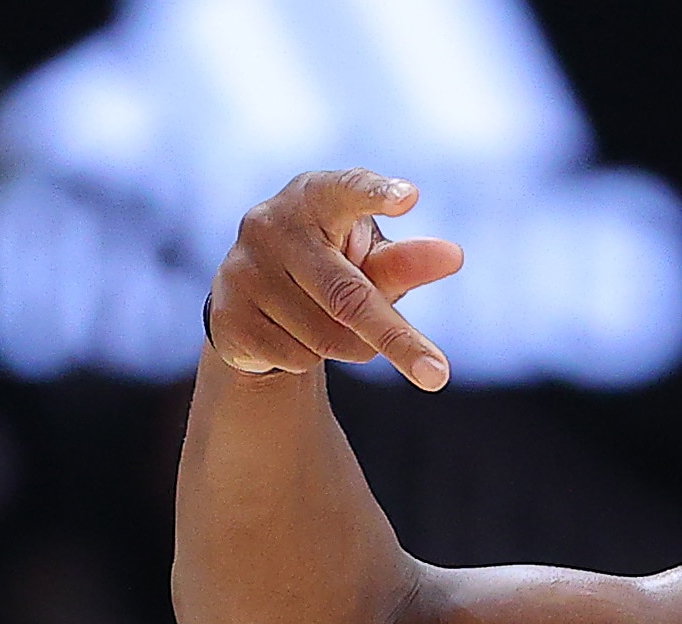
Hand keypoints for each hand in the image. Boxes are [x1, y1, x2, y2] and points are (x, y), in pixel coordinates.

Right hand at [207, 170, 464, 389]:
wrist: (253, 299)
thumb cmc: (329, 265)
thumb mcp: (367, 261)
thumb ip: (406, 261)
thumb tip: (453, 256)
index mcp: (314, 197)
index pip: (346, 190)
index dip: (375, 193)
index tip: (408, 195)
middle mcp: (270, 224)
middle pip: (347, 295)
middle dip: (396, 338)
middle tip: (438, 375)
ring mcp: (242, 270)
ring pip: (326, 337)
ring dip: (350, 347)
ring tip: (332, 324)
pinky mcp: (227, 315)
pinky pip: (296, 357)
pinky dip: (309, 359)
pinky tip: (293, 335)